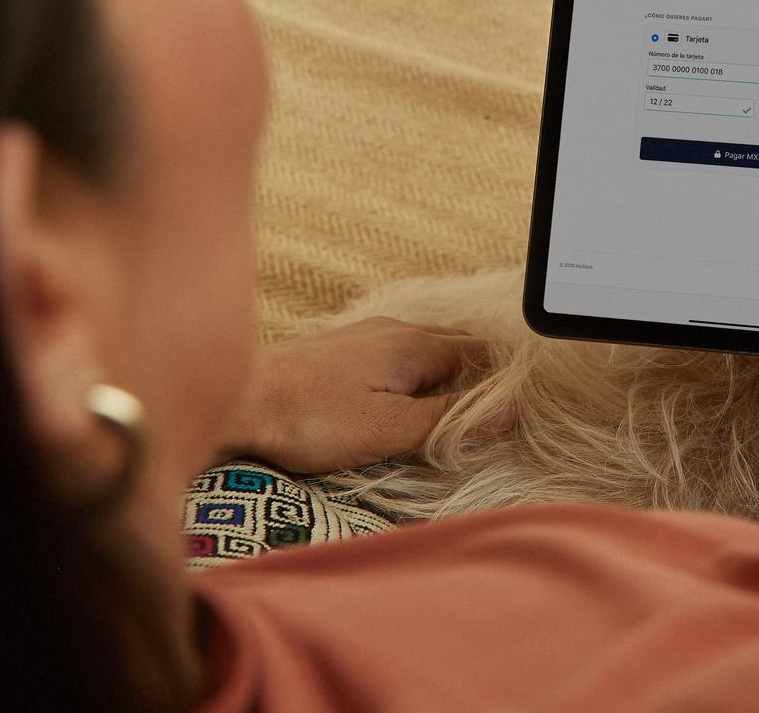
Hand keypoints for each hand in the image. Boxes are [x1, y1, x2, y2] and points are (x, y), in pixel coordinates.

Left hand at [217, 317, 490, 473]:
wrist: (238, 400)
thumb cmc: (312, 418)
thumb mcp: (391, 428)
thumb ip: (451, 418)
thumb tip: (510, 410)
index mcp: (416, 345)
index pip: (483, 355)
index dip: (504, 381)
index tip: (520, 411)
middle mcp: (396, 329)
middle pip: (457, 348)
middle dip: (480, 376)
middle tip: (496, 415)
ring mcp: (367, 335)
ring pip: (425, 349)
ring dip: (446, 375)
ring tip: (458, 410)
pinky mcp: (343, 350)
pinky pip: (397, 354)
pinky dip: (414, 375)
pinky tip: (406, 397)